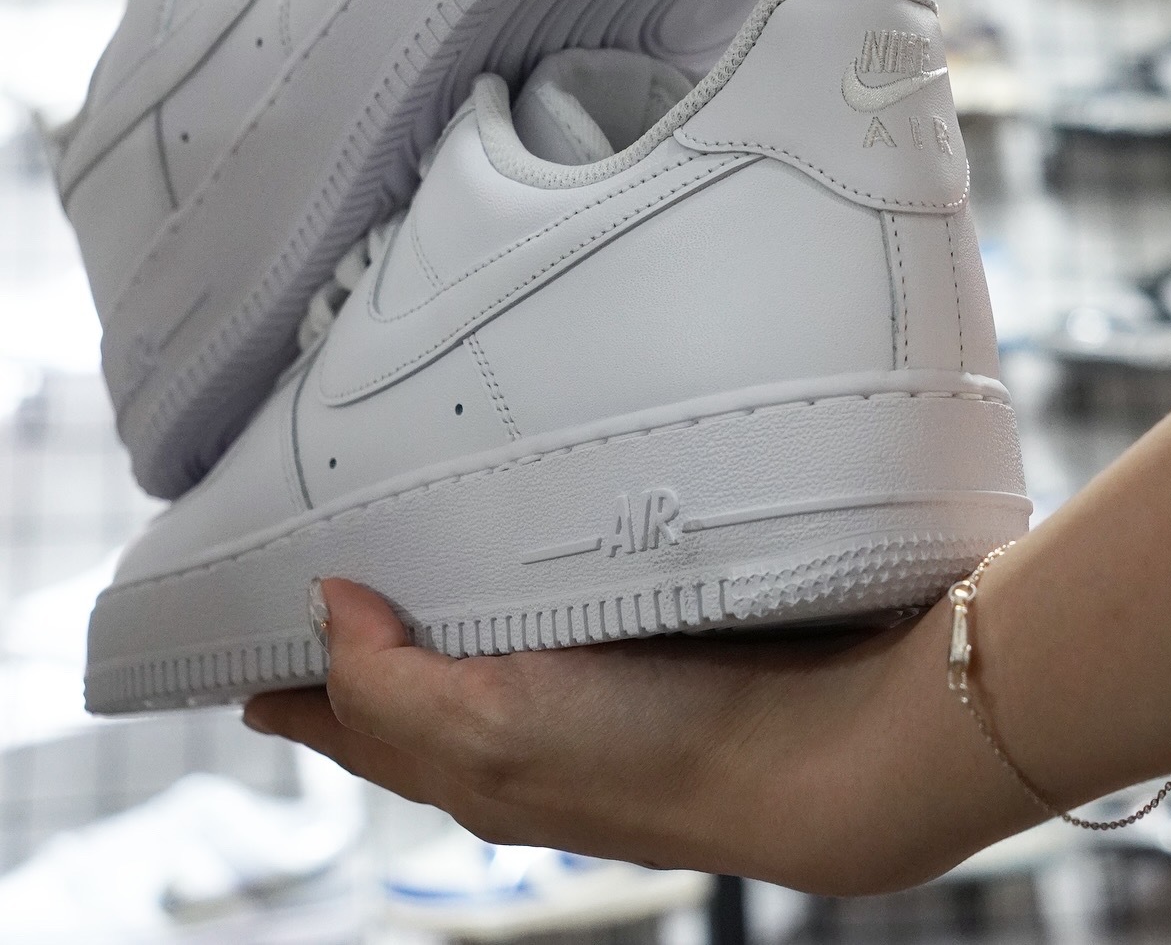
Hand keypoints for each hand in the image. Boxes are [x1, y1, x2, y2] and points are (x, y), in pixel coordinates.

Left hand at [243, 579, 1026, 894]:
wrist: (826, 746)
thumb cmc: (671, 755)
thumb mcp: (496, 732)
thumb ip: (392, 686)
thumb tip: (327, 610)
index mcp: (467, 756)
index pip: (347, 714)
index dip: (288, 676)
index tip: (235, 628)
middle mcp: (520, 723)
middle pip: (407, 676)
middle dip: (353, 629)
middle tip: (312, 551)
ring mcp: (585, 678)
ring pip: (484, 630)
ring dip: (440, 589)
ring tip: (404, 525)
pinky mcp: (645, 631)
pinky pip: (558, 595)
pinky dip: (524, 565)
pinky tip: (532, 523)